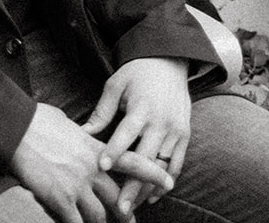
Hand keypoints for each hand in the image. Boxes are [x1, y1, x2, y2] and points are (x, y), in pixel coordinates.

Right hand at [11, 102, 171, 222]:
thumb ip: (80, 134)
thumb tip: (82, 133)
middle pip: (117, 197)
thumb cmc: (37, 120)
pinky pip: (76, 222)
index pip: (131, 160)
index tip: (168, 179)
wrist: (16, 129)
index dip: (152, 171)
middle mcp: (91, 168)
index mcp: (94, 148)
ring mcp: (77, 185)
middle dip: (126, 213)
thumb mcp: (66, 123)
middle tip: (130, 220)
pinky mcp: (61, 199)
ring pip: (99, 215)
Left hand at [84, 58, 190, 213]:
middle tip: (118, 207)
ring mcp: (175, 130)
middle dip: (131, 185)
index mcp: (142, 107)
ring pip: (161, 167)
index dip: (114, 150)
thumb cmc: (137, 72)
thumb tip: (83, 132)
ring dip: (146, 189)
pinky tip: (152, 196)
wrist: (169, 60)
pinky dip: (166, 182)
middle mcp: (161, 121)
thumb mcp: (116, 84)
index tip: (101, 166)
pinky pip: (176, 164)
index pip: (126, 133)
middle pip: (145, 159)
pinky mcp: (184, 136)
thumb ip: (102, 110)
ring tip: (131, 207)